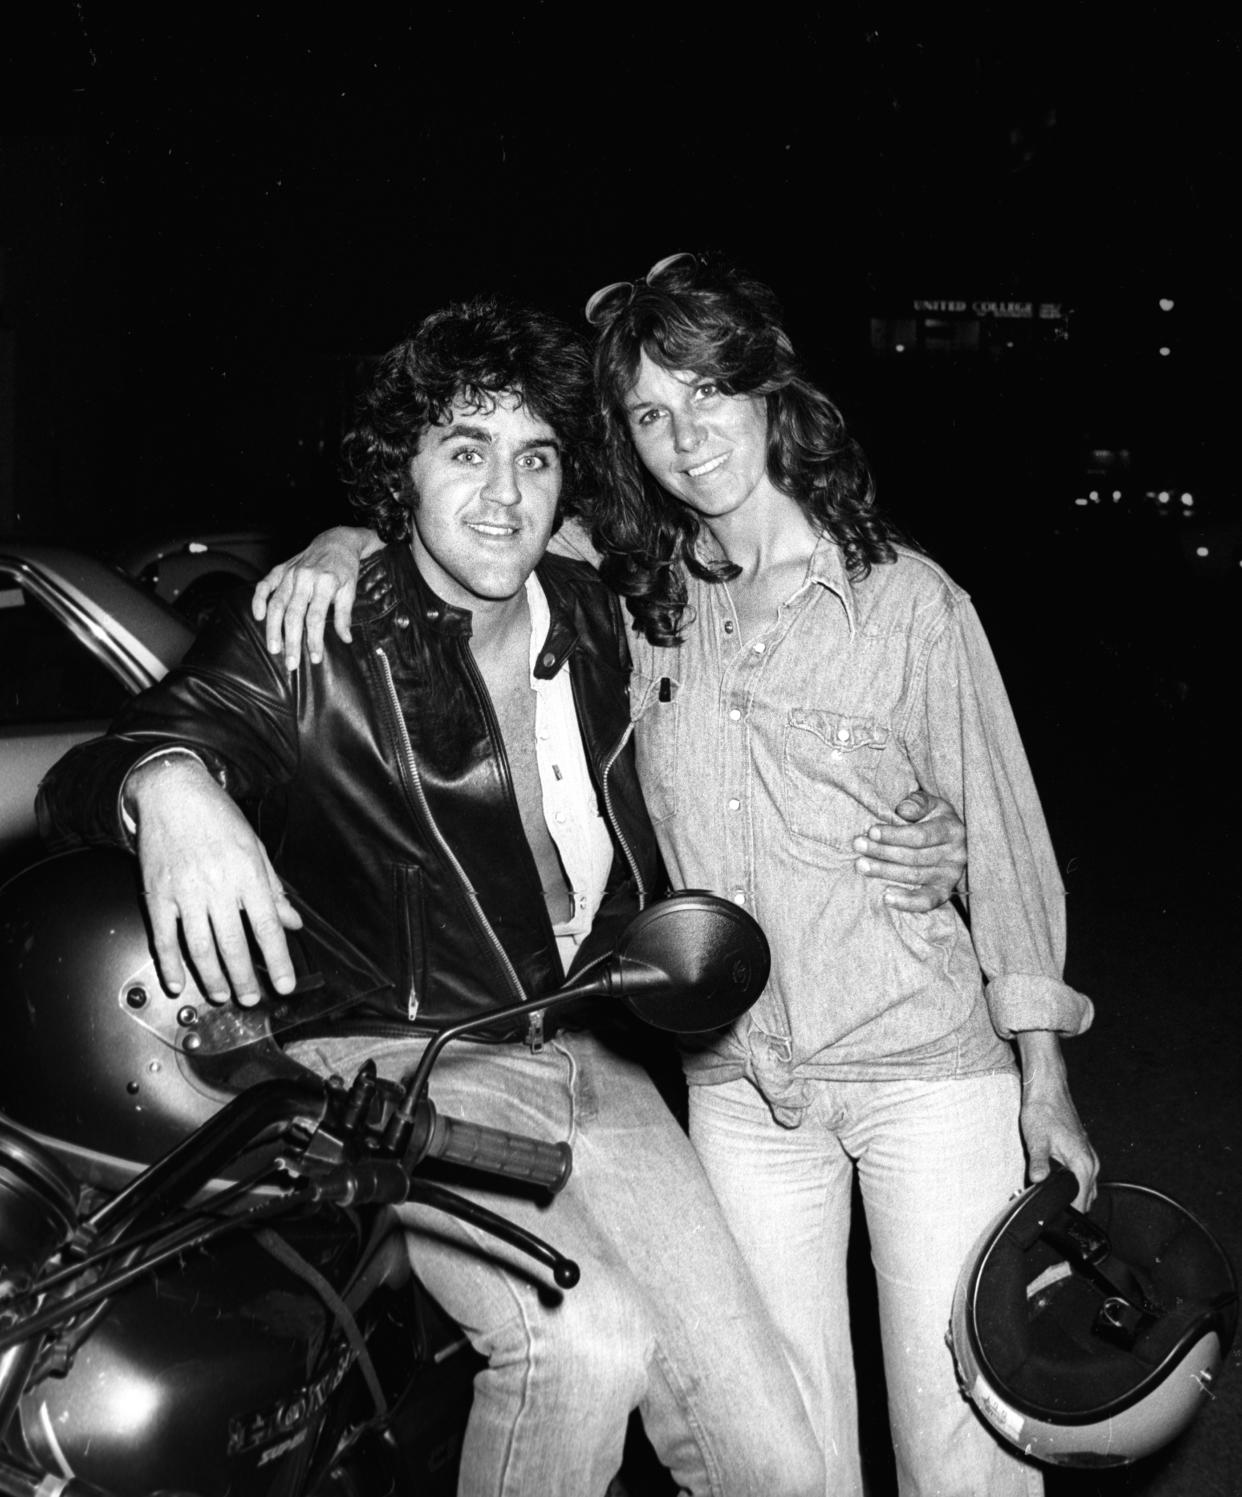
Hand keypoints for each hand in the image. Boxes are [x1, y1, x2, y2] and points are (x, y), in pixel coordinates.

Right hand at [127, 756, 303, 1005]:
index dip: (278, 960)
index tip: (284, 985)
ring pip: (200, 947)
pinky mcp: (158, 894)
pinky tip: (177, 982)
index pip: (267, 927)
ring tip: (221, 994)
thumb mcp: (255, 847)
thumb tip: (292, 922)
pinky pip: (164, 937)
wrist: (172, 792)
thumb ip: (274, 889)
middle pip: (234, 944)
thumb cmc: (218, 817)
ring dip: (211, 977)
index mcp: (247, 874)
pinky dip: (170, 963)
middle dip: (245, 978)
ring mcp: (185, 892)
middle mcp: (218, 886)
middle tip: (251, 998)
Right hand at [251, 526, 380, 668]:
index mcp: (325, 583)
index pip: (316, 617)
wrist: (336, 540)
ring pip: (276, 603)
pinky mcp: (280, 569)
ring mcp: (290, 573)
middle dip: (291, 641)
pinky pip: (264, 584)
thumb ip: (344, 615)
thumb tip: (345, 640)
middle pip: (293, 614)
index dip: (315, 640)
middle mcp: (304, 578)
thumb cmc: (344, 568)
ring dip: (273, 628)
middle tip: (290, 663)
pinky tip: (258, 617)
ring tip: (274, 648)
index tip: (315, 658)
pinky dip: (258, 599)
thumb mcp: (350, 590)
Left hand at [853, 790, 966, 911]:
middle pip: (914, 856)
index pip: (920, 835)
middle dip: (883, 851)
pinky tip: (886, 897)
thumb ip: (918, 802)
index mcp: (952, 830)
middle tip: (858, 845)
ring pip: (915, 876)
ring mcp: (951, 875)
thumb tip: (904, 810)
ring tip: (861, 865)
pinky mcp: (944, 892)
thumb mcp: (929, 803)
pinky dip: (907, 902)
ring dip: (885, 872)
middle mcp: (955, 854)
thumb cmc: (932, 818)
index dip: (895, 835)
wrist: (949, 840)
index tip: (872, 831)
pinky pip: (926, 901)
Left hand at [1017, 1032, 1099, 1210]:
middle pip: (1085, 1200)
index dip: (1067, 1214)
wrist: (1048, 1089)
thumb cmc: (1043, 1111)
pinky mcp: (1083, 1153)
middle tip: (1044, 1203)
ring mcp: (1089, 1158)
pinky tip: (1054, 1179)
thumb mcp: (1036, 1138)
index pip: (1082, 1203)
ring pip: (1085, 1189)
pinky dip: (1072, 1184)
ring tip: (1048, 1192)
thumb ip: (1038, 1162)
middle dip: (1068, 1206)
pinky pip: (1082, 1178)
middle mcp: (1091, 1163)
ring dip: (1070, 1195)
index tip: (1053, 1218)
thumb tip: (1038, 1182)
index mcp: (1083, 1164)